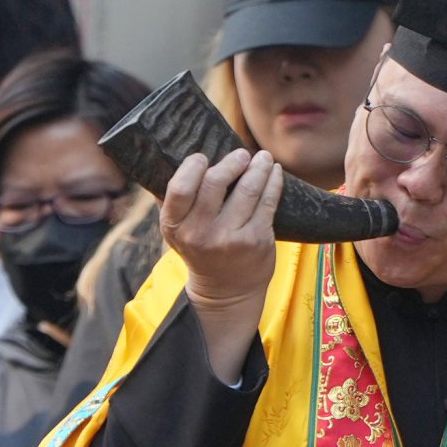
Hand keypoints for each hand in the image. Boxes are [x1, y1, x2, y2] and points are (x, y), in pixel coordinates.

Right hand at [159, 149, 278, 384]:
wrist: (226, 291)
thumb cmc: (201, 248)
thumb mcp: (178, 229)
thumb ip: (174, 199)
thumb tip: (172, 155)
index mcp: (175, 226)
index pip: (180, 186)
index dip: (193, 165)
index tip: (204, 158)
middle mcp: (200, 233)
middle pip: (215, 181)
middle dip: (233, 161)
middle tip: (242, 154)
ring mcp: (230, 237)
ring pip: (248, 187)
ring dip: (259, 166)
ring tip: (263, 158)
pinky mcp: (256, 240)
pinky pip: (268, 200)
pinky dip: (274, 181)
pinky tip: (274, 172)